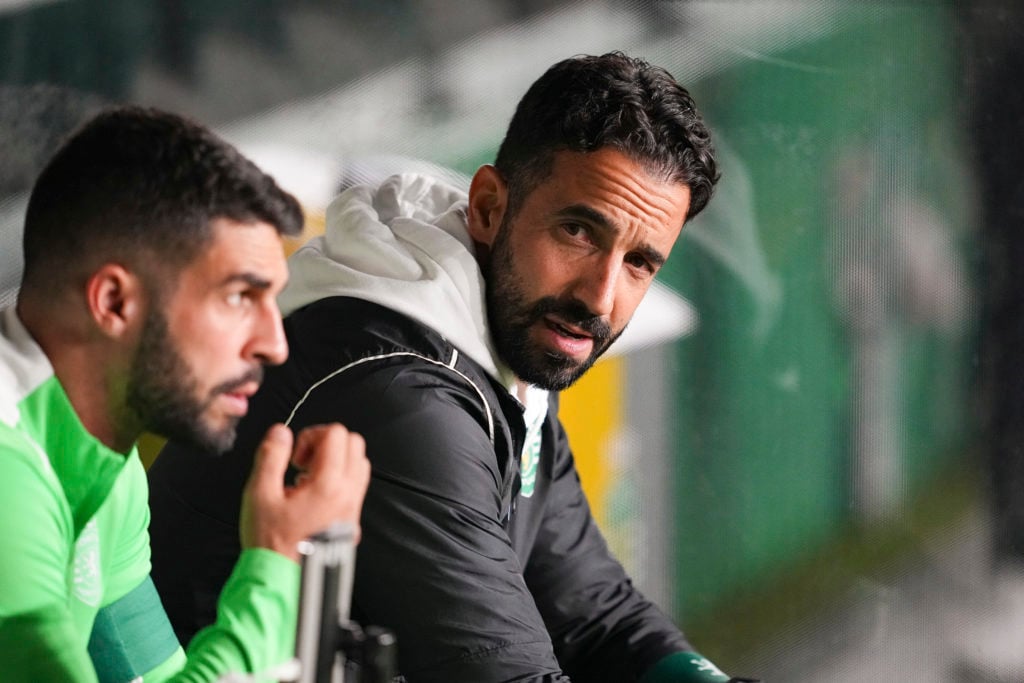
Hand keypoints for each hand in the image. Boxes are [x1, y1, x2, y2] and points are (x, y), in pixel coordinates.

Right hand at [240, 423, 369, 560]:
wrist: (282, 580)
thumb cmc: (270, 543)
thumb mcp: (259, 494)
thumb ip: (270, 457)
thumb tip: (280, 433)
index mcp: (328, 485)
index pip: (336, 434)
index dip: (311, 435)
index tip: (294, 456)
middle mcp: (348, 494)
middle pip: (354, 443)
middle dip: (326, 444)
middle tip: (302, 462)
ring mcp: (353, 508)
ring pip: (359, 464)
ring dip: (335, 461)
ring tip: (306, 478)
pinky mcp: (352, 520)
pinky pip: (356, 486)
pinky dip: (339, 480)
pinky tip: (313, 495)